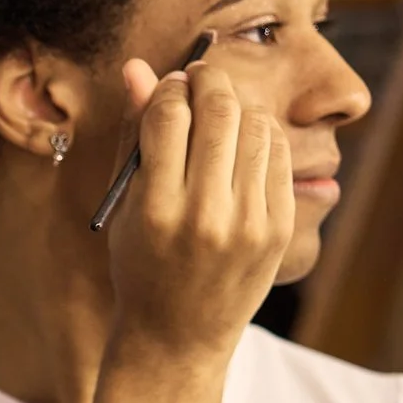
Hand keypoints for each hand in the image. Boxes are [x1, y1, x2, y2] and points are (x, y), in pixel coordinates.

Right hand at [103, 55, 293, 361]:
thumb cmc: (141, 265)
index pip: (169, 117)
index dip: (170, 88)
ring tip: (221, 114)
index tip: (170, 85)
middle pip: (219, 112)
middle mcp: (204, 217)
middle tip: (201, 78)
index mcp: (155, 211)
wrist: (178, 335)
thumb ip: (135, 135)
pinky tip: (242, 144)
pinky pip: (278, 156)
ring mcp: (248, 225)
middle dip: (209, 81)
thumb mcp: (124, 207)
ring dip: (238, 107)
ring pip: (256, 126)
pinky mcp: (278, 230)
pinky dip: (261, 137)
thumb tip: (138, 67)